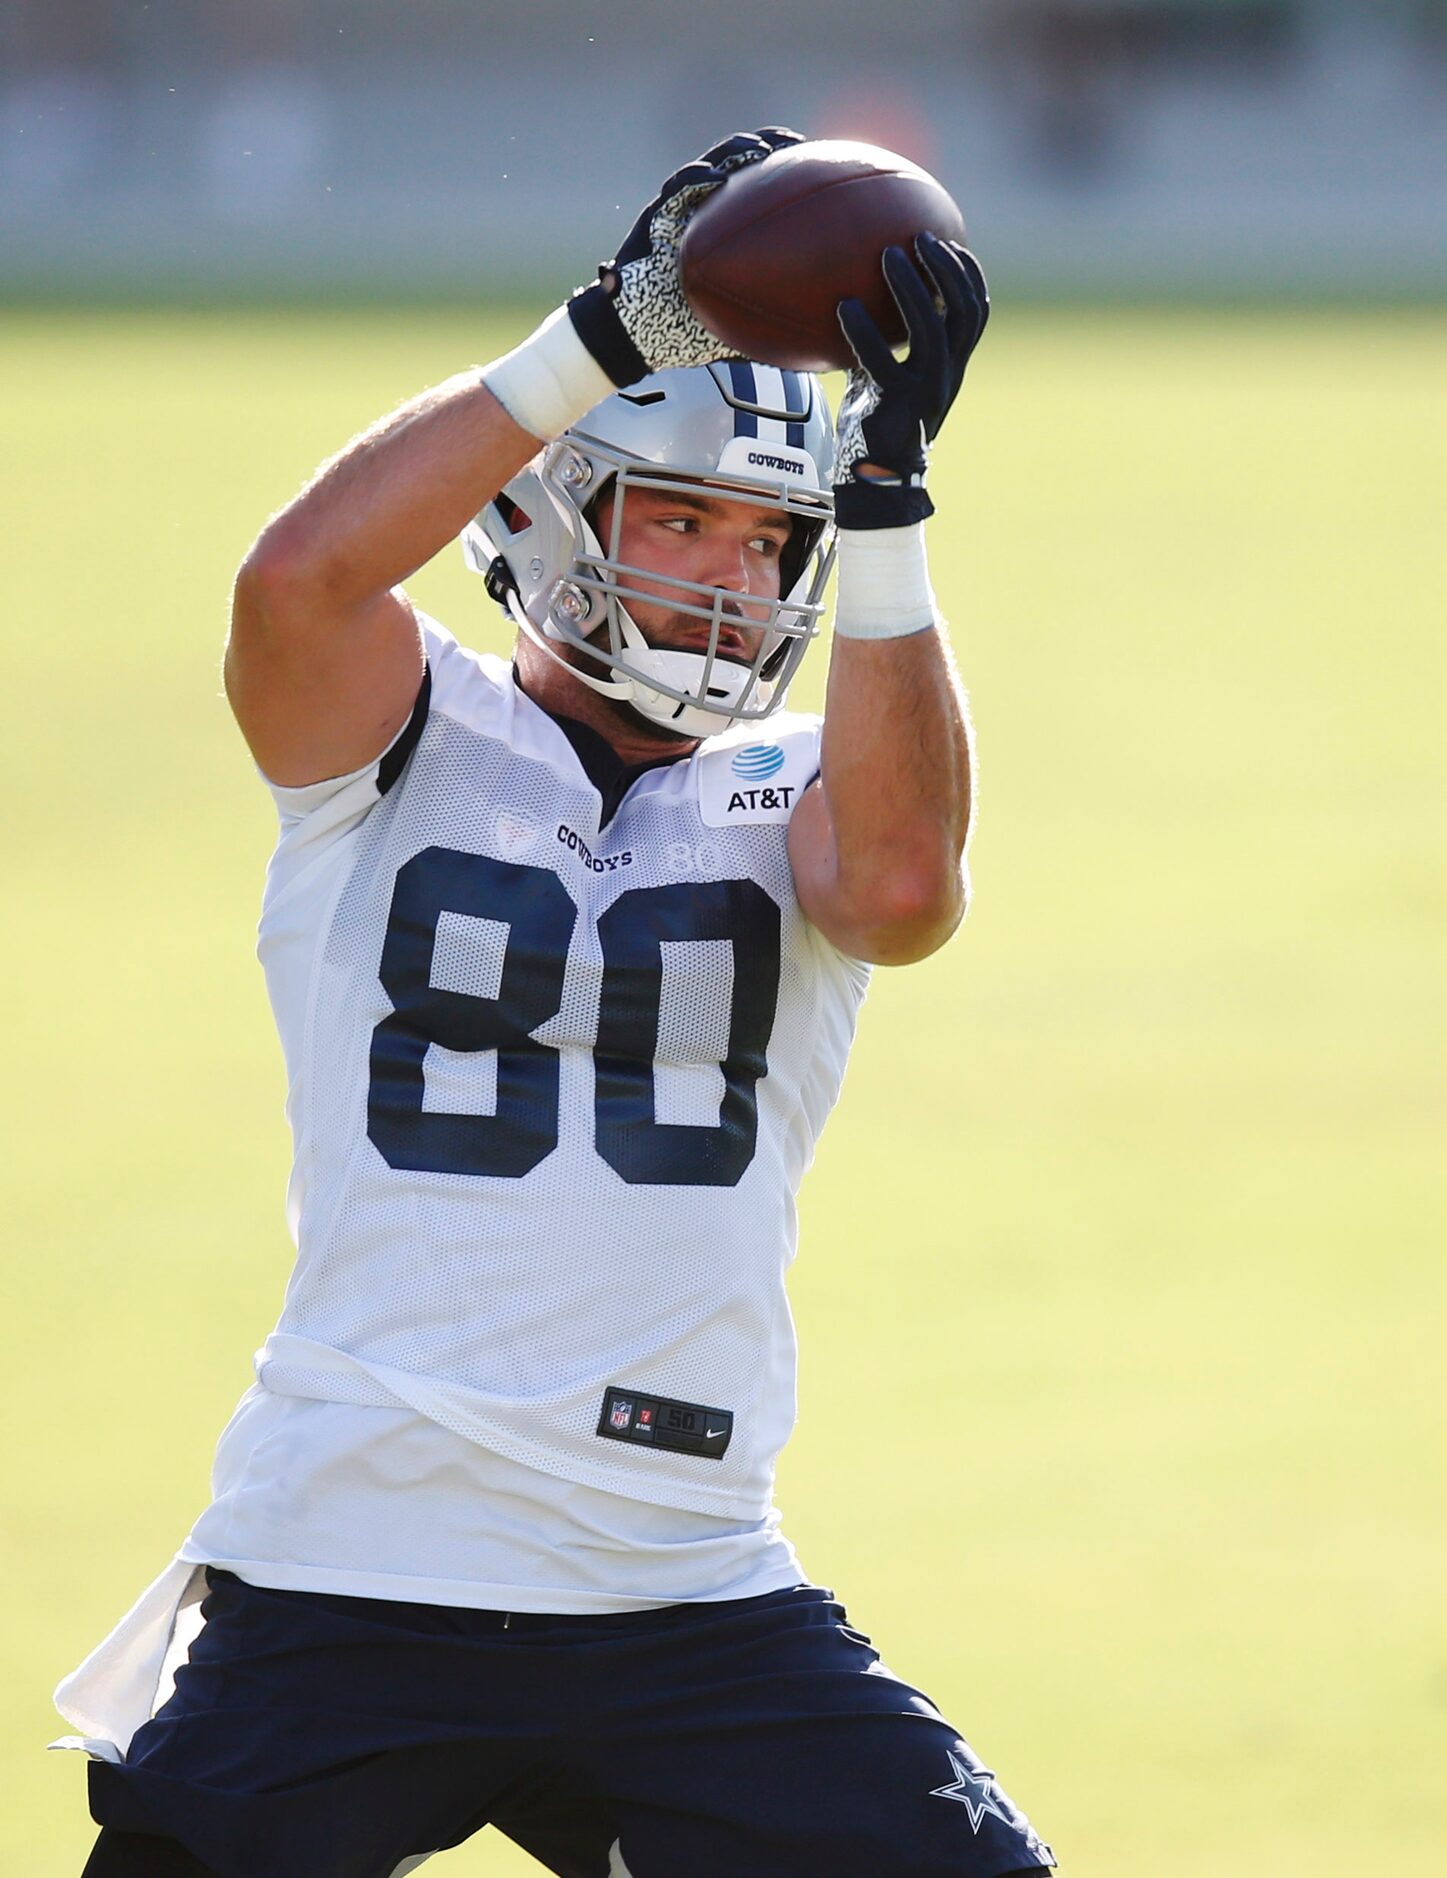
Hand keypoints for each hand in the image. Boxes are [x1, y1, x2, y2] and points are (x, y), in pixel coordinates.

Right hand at [567, 127, 803, 386]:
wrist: (635, 330)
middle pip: (738, 164)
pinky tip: (716, 179)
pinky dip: (697, 180)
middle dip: (766, 144)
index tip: (816, 162)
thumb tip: (816, 344)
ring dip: (734, 151)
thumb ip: (767, 321)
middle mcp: (704, 210)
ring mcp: (680, 208)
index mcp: (725, 226)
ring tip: (758, 149)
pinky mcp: (656, 214)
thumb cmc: (684, 327)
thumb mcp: (735, 324)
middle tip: (793, 142)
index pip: (757, 188)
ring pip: (710, 165)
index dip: (784, 172)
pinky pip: (677, 190)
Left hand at [832, 236, 989, 528]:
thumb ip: (883, 345)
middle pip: (963, 312)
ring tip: (887, 256)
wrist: (875, 480)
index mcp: (952, 367)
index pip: (975, 313)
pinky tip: (843, 306)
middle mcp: (947, 375)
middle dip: (946, 269)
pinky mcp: (896, 405)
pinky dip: (863, 331)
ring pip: (932, 330)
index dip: (968, 275)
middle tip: (919, 237)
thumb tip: (854, 301)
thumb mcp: (884, 378)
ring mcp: (925, 391)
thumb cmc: (875, 424)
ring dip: (912, 288)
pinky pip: (881, 361)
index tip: (949, 241)